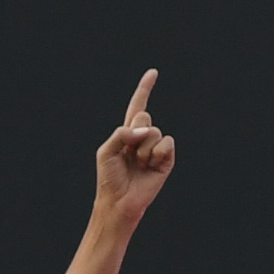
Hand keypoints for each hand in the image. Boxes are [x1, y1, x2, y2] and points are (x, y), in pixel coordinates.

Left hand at [93, 68, 177, 228]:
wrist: (118, 200)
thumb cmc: (109, 177)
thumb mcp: (106, 151)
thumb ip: (121, 133)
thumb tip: (146, 130)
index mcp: (128, 133)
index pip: (137, 106)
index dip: (145, 89)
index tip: (153, 72)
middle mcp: (144, 137)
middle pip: (144, 117)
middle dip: (134, 133)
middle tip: (128, 153)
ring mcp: (156, 147)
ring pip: (154, 132)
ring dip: (142, 149)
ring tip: (137, 164)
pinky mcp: (167, 158)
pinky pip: (165, 144)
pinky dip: (156, 154)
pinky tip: (150, 167)